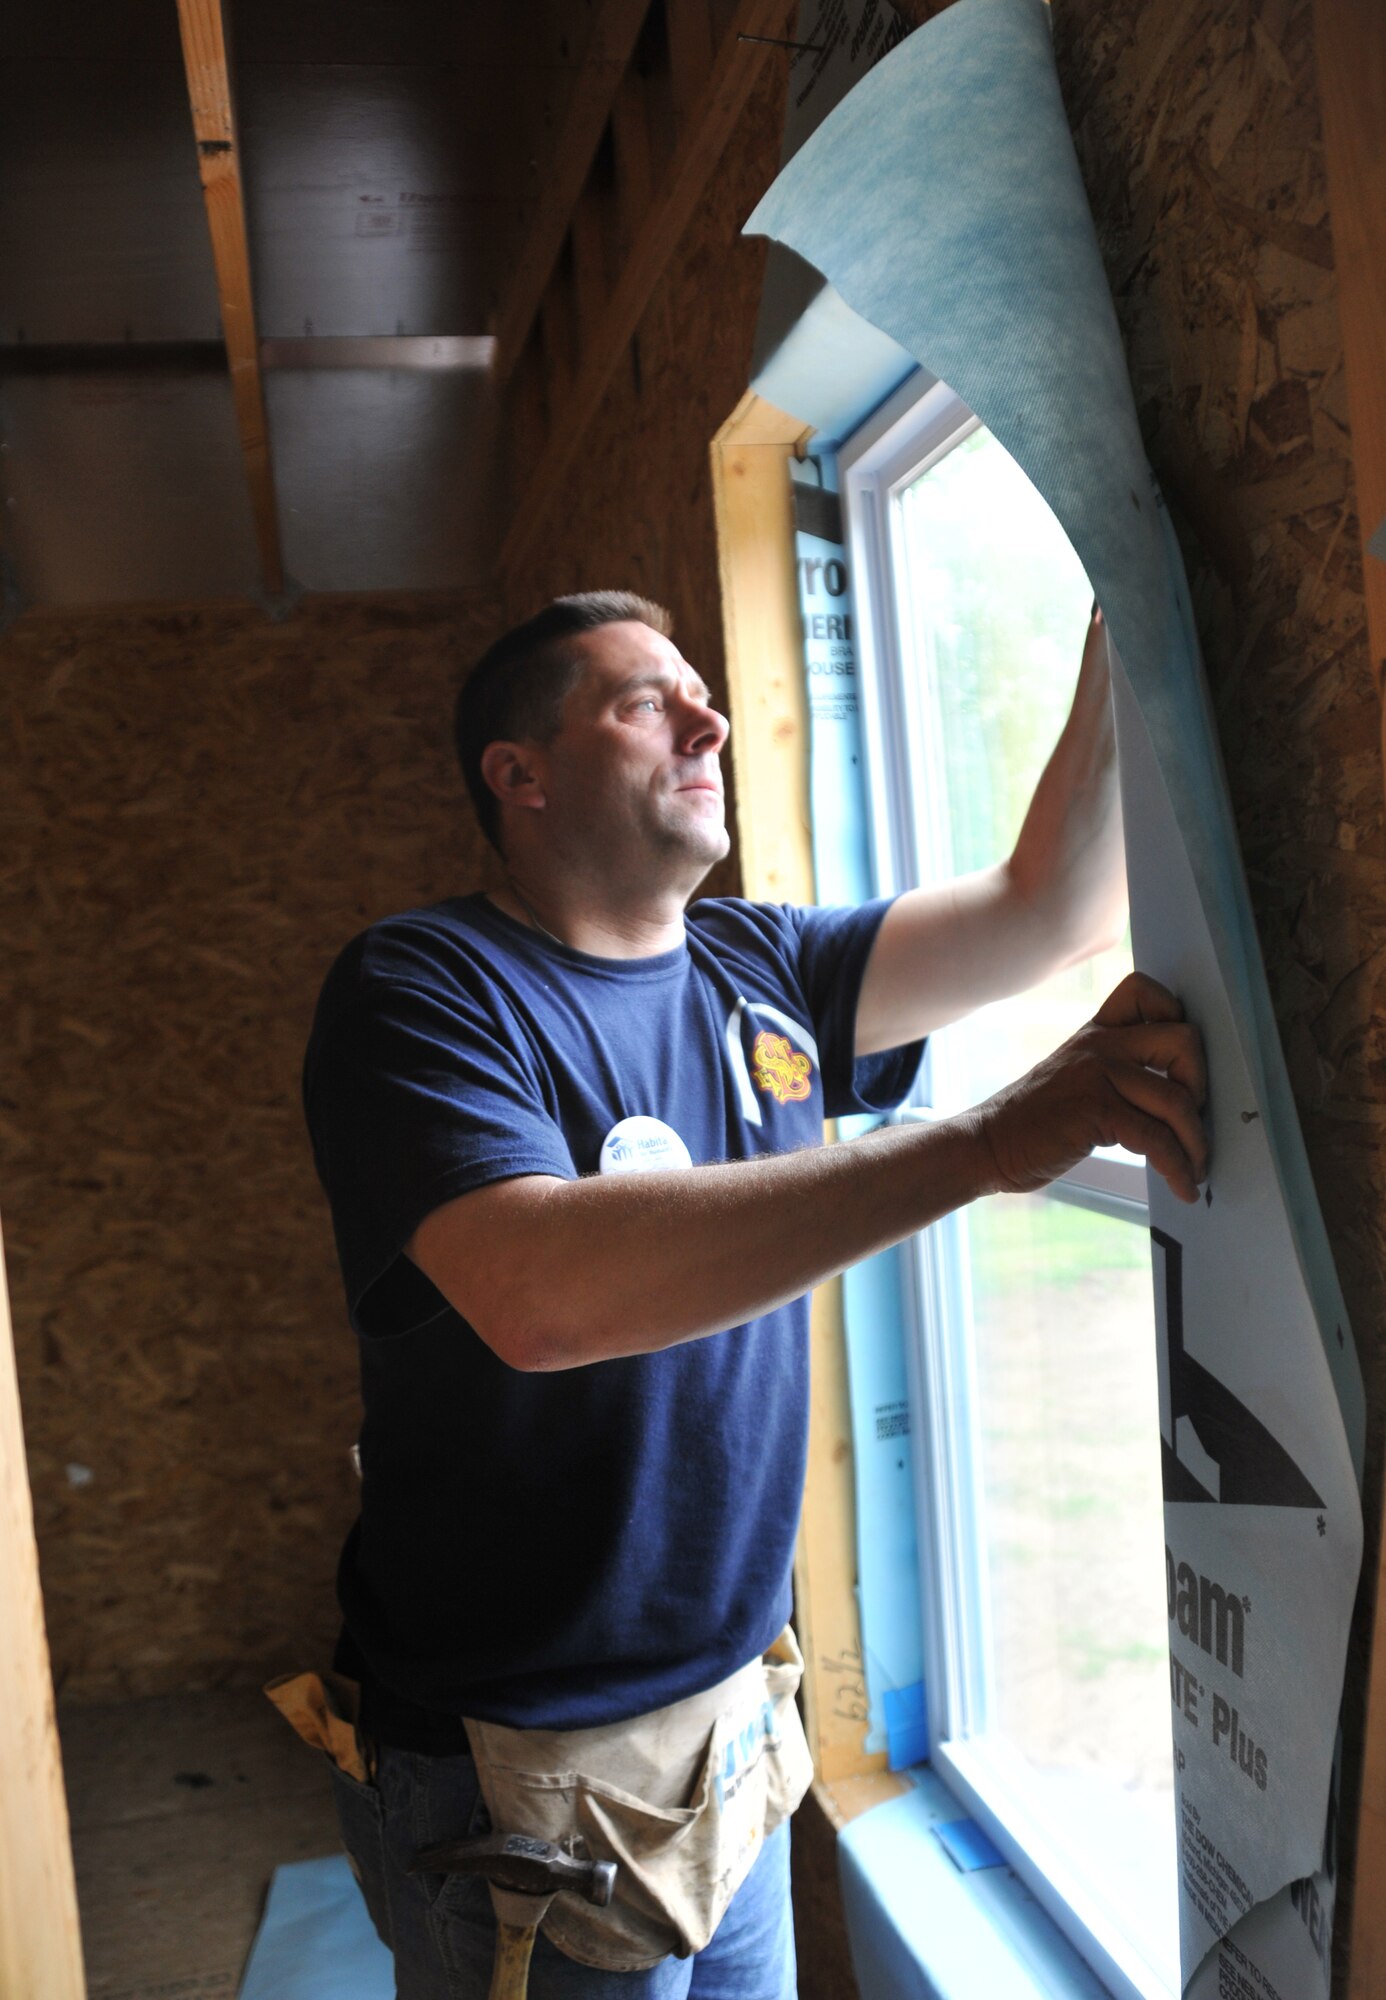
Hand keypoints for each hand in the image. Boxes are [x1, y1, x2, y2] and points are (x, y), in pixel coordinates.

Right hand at [971, 972, 1207, 1203]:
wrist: (988, 1144)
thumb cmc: (1036, 1121)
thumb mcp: (1074, 1077)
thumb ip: (1115, 1070)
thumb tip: (1180, 1097)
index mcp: (1095, 1032)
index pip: (1146, 992)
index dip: (1177, 1019)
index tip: (1180, 1066)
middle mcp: (1098, 1044)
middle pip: (1183, 1041)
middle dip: (1202, 1085)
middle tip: (1193, 1118)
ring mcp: (1096, 1074)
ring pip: (1177, 1098)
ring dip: (1196, 1142)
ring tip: (1195, 1168)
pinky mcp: (1094, 1110)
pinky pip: (1156, 1138)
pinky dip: (1178, 1167)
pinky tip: (1182, 1186)